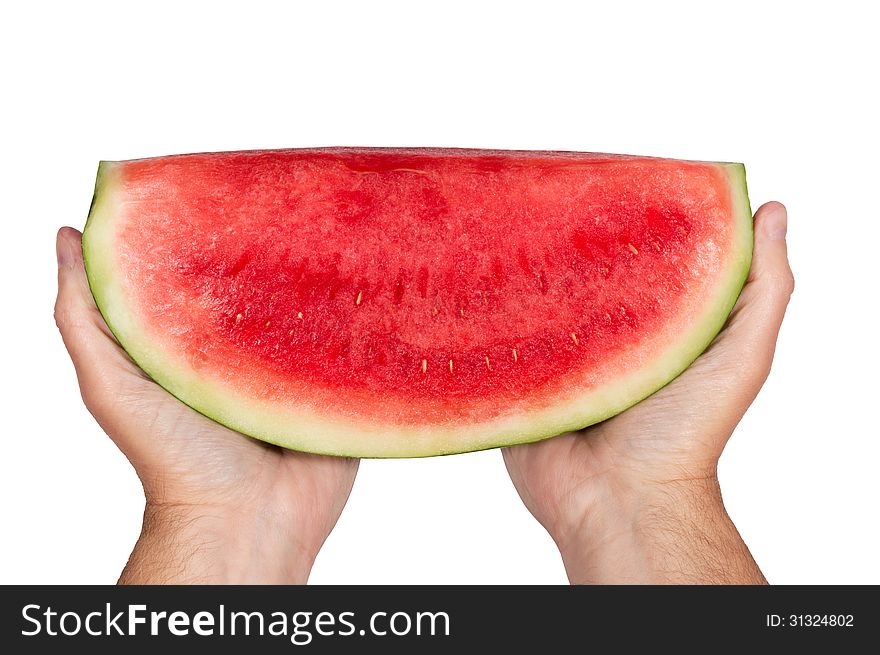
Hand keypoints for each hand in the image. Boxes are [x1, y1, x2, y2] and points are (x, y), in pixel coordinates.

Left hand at [55, 227, 358, 583]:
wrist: (243, 522)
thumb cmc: (170, 458)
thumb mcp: (109, 382)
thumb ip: (87, 315)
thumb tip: (67, 234)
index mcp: (197, 342)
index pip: (204, 273)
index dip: (209, 231)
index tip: (220, 179)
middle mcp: (248, 350)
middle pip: (265, 285)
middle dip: (279, 246)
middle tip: (299, 194)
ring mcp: (297, 369)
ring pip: (316, 310)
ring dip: (329, 277)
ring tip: (347, 228)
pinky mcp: (338, 389)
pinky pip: (356, 347)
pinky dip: (365, 319)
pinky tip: (378, 283)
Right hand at [504, 202, 792, 583]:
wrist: (623, 500)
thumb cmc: (688, 431)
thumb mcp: (742, 353)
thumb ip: (761, 287)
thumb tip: (771, 209)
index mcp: (649, 324)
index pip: (636, 259)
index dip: (629, 221)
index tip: (614, 174)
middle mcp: (601, 338)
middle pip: (578, 277)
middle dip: (562, 240)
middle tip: (541, 189)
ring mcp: (556, 360)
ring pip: (531, 305)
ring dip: (517, 274)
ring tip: (495, 223)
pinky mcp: (517, 384)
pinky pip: (495, 346)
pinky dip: (483, 319)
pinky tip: (466, 281)